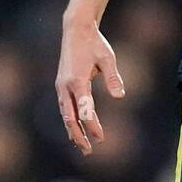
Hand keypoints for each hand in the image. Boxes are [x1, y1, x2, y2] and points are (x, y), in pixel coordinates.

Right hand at [56, 17, 124, 154]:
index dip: (92, 125)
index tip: (100, 138)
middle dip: (79, 135)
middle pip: (70, 117)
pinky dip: (70, 121)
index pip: (85, 109)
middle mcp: (65, 86)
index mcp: (77, 80)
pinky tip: (75, 130)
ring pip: (65, 114)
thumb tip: (120, 96)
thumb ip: (113, 77)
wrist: (75, 30)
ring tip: (82, 146)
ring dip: (73, 131)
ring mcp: (61, 86)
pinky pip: (64, 108)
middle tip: (89, 151)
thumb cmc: (94, 44)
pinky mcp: (61, 85)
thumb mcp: (108, 58)